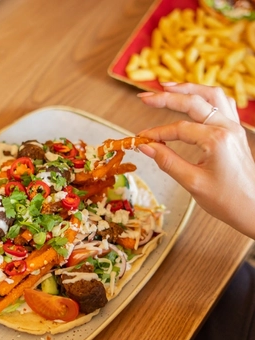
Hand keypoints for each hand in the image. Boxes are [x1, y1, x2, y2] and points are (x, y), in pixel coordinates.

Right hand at [137, 83, 254, 238]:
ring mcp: (234, 127)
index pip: (178, 129)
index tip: (140, 138)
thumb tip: (146, 147)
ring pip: (211, 95)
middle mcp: (227, 128)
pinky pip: (223, 104)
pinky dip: (206, 96)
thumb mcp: (192, 183)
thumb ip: (167, 162)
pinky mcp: (235, 131)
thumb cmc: (226, 200)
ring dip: (189, 89)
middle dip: (167, 97)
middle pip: (194, 102)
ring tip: (167, 87)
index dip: (156, 133)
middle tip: (144, 97)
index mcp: (216, 140)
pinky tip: (194, 98)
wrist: (253, 208)